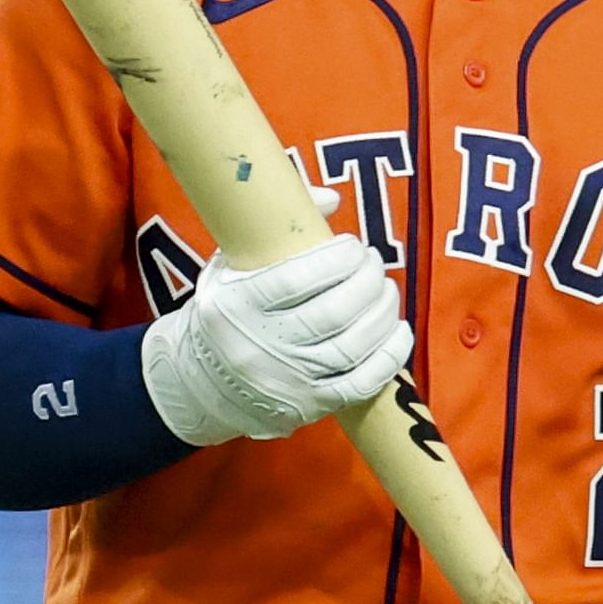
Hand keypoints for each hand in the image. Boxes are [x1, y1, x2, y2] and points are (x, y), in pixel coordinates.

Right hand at [140, 226, 411, 445]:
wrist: (204, 383)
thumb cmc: (228, 312)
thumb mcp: (232, 267)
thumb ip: (276, 228)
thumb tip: (332, 198)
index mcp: (235, 306)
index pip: (295, 279)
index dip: (336, 259)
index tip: (352, 246)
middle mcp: (260, 346)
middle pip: (332, 312)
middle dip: (366, 281)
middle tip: (374, 263)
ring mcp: (287, 380)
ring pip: (351, 345)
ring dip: (382, 312)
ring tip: (387, 290)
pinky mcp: (310, 405)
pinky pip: (361, 383)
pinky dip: (388, 356)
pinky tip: (398, 330)